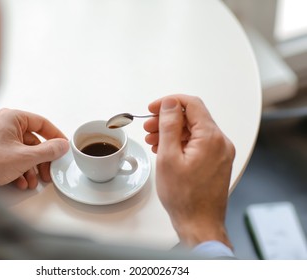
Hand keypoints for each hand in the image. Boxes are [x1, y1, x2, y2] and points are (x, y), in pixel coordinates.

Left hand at [0, 108, 68, 188]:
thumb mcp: (25, 157)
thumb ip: (48, 151)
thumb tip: (63, 146)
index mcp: (12, 118)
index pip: (42, 123)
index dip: (55, 136)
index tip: (64, 146)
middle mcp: (5, 125)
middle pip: (34, 141)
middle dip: (42, 160)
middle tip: (49, 172)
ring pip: (24, 152)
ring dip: (31, 169)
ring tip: (33, 182)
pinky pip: (13, 157)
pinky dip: (20, 170)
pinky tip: (21, 182)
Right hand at [144, 95, 234, 247]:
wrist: (199, 223)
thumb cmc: (185, 197)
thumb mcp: (169, 157)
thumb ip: (169, 126)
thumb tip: (170, 104)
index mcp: (211, 138)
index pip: (192, 104)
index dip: (170, 102)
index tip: (153, 108)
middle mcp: (221, 142)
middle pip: (192, 118)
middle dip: (168, 119)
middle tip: (149, 127)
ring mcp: (220, 153)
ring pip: (194, 131)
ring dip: (172, 131)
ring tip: (153, 140)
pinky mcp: (217, 162)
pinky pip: (198, 144)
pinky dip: (181, 143)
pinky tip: (165, 149)